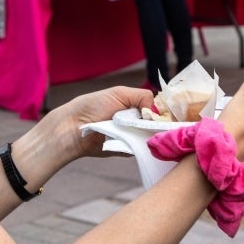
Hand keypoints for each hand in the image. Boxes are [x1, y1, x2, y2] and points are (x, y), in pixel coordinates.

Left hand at [33, 85, 154, 163]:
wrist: (73, 128)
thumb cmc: (93, 106)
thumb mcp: (119, 93)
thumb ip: (142, 97)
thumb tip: (156, 112)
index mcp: (136, 105)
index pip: (158, 109)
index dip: (165, 112)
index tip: (171, 115)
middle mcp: (136, 121)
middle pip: (158, 125)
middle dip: (160, 125)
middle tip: (160, 126)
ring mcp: (132, 136)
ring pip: (152, 138)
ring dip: (152, 137)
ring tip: (150, 135)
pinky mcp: (127, 150)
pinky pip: (141, 150)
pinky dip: (142, 147)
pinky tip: (143, 144)